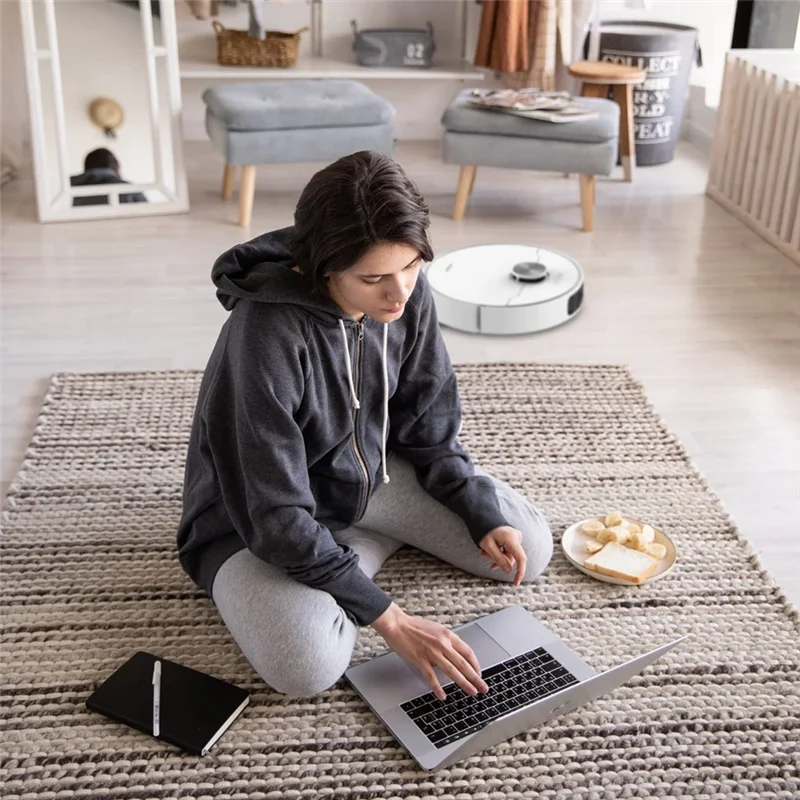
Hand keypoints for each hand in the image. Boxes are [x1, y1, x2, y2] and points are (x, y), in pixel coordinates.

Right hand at [371, 603, 488, 700]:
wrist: (397, 624)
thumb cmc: (414, 626)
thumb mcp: (436, 629)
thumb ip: (446, 642)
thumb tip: (455, 656)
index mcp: (447, 635)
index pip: (467, 652)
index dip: (476, 665)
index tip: (479, 674)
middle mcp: (442, 643)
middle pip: (463, 663)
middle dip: (475, 677)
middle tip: (483, 688)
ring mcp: (431, 652)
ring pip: (452, 671)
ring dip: (463, 683)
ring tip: (472, 692)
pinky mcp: (420, 659)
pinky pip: (431, 677)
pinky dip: (438, 688)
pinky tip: (442, 696)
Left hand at [479, 526, 526, 586]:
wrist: (482, 516)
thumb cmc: (484, 530)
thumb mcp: (488, 546)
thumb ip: (499, 559)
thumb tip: (509, 571)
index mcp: (512, 539)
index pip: (521, 559)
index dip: (520, 572)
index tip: (516, 583)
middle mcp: (517, 537)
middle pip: (511, 557)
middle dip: (497, 560)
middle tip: (482, 554)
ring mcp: (515, 537)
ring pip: (507, 554)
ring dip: (495, 556)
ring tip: (482, 551)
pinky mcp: (512, 538)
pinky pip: (507, 550)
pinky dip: (498, 552)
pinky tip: (487, 550)